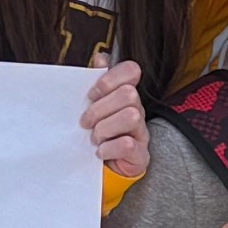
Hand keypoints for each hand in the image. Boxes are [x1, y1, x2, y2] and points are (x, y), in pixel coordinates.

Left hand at [81, 58, 146, 176]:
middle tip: (86, 122)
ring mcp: (141, 132)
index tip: (92, 94)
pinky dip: (109, 149)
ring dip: (104, 129)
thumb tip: (101, 59)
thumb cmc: (99, 134)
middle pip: (129, 94)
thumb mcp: (94, 107)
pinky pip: (128, 144)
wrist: (104, 168)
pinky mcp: (140, 154)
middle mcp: (137, 110)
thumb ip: (96, 82)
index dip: (110, 78)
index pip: (131, 70)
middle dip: (100, 109)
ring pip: (131, 116)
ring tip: (94, 138)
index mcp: (125, 94)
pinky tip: (101, 152)